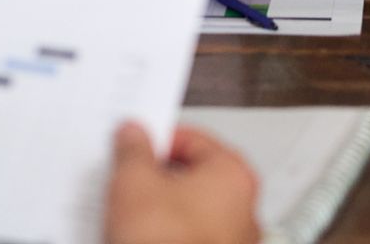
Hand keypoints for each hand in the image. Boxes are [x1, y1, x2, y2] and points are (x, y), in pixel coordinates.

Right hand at [103, 121, 259, 243]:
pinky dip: (164, 237)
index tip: (133, 146)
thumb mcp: (134, 183)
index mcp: (234, 175)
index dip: (157, 140)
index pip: (193, 139)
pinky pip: (184, 240)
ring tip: (127, 216)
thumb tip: (133, 135)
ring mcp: (231, 243)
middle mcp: (243, 209)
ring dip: (158, 212)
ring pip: (187, 213)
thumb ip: (133, 151)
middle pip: (191, 178)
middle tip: (126, 181)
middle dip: (156, 179)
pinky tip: (138, 240)